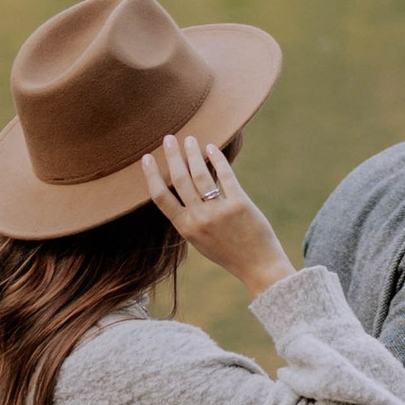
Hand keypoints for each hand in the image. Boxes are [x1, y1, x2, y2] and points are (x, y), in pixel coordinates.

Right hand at [143, 131, 294, 296]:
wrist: (258, 266)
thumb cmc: (228, 252)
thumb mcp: (199, 241)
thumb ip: (188, 219)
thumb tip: (180, 190)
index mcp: (185, 228)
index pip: (161, 198)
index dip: (151, 175)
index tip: (146, 158)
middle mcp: (199, 219)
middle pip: (179, 180)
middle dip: (172, 156)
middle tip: (169, 138)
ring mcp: (219, 211)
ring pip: (200, 174)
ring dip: (193, 153)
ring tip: (190, 140)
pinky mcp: (240, 203)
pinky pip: (225, 176)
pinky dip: (217, 159)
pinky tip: (212, 149)